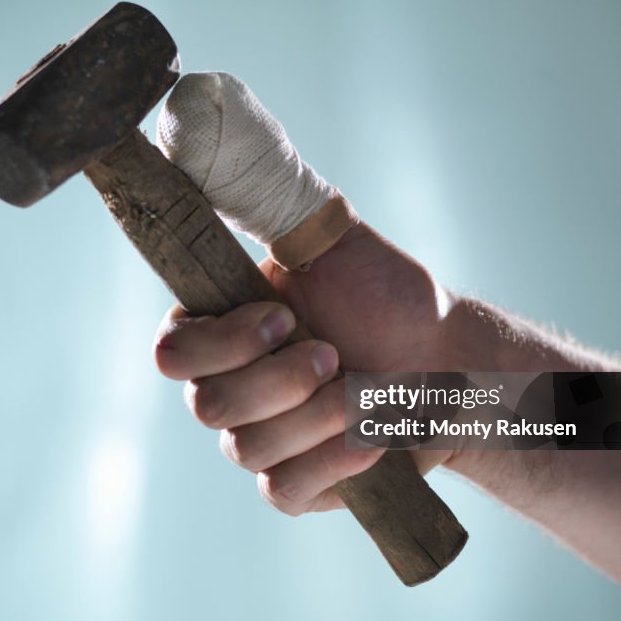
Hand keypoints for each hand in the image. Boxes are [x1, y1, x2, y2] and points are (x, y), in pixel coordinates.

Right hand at [154, 221, 459, 514]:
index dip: (223, 343)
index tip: (284, 316)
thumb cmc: (389, 295)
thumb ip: (262, 197)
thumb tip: (189, 130)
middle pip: (206, 406)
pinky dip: (331, 462)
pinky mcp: (294, 484)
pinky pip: (281, 490)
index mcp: (221, 329)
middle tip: (334, 354)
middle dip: (279, 380)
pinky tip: (369, 439)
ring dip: (316, 417)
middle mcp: (229, 386)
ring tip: (364, 392)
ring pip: (245, 449)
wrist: (448, 360)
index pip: (172, 352)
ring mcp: (259, 438)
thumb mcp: (329, 236)